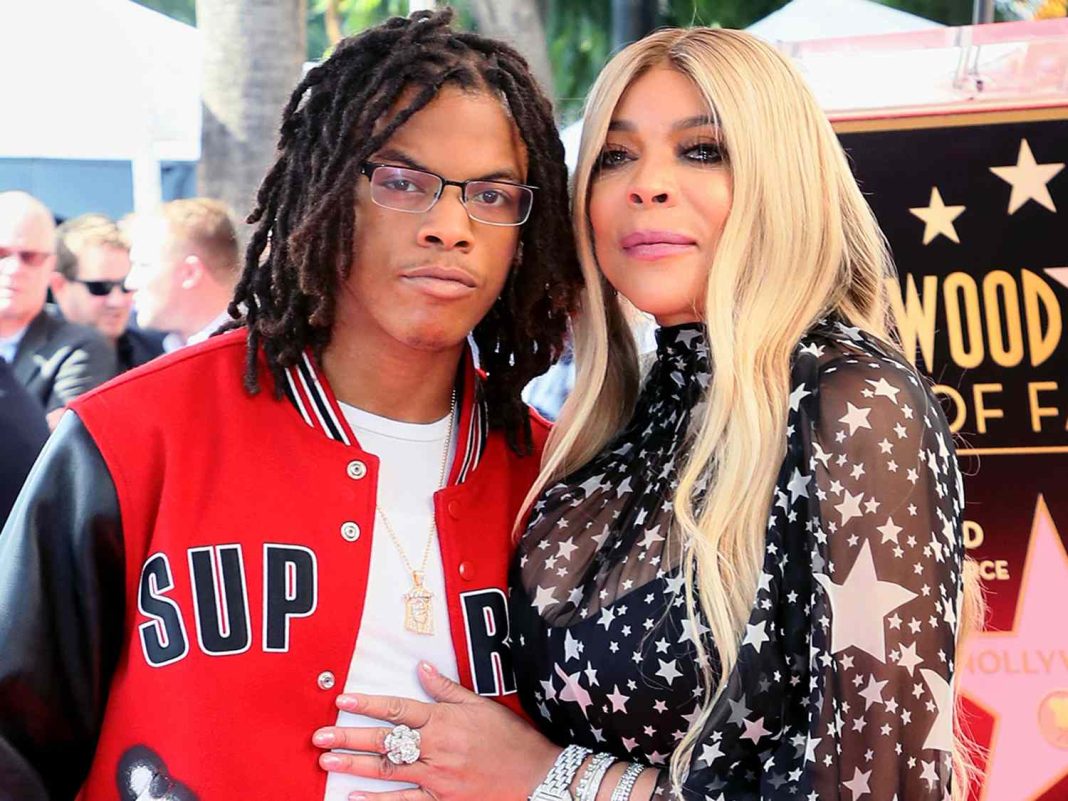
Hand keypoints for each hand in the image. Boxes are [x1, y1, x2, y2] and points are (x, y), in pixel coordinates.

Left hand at [311, 660, 560, 800]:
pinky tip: (353, 798)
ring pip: (388, 771)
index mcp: (444, 720)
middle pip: (385, 741)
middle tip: (319, 737)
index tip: (342, 700)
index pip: (398, 708)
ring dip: (354, 766)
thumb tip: (421, 667)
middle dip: (349, 738)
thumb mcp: (481, 704)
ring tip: (326, 762)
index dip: (368, 704)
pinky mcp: (442, 800)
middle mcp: (436, 747)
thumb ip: (446, 689)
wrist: (536, 777)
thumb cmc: (510, 738)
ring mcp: (437, 777)